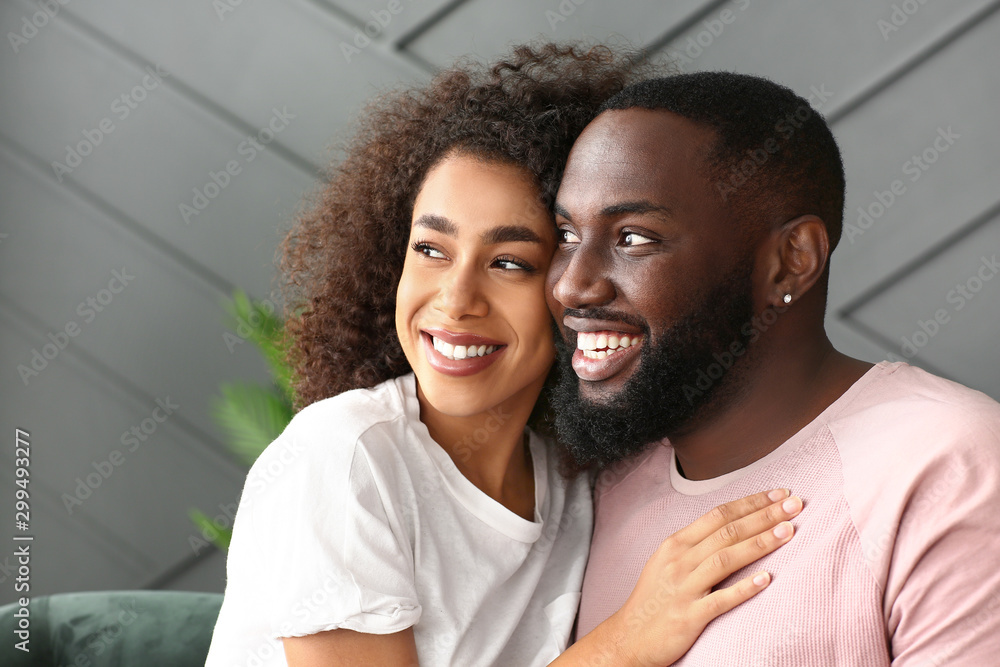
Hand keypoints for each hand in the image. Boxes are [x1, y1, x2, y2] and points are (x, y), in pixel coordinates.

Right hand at [606, 488, 801, 665]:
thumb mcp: (668, 561)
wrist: (629, 637)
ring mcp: (684, 588)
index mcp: (676, 544)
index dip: (750, 502)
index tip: (778, 494)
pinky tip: (767, 579)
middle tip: (795, 504)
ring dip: (759, 543)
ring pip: (725, 559)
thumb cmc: (654, 598)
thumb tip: (732, 526)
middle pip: (727, 531)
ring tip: (788, 531)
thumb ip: (696, 544)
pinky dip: (744, 588)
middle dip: (764, 515)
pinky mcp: (689, 616)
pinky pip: (720, 600)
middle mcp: (679, 561)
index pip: (718, 515)